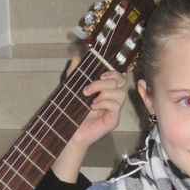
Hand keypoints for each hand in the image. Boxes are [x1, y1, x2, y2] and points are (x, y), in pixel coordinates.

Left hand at [51, 55, 126, 182]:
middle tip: (87, 89)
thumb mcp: (72, 89)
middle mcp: (112, 98)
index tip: (100, 74)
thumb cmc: (72, 112)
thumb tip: (77, 57)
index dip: (113, 72)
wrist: (69, 132)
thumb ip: (75, 73)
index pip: (118, 76)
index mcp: (105, 90)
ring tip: (90, 100)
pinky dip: (104, 103)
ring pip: (120, 93)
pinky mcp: (113, 119)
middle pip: (120, 82)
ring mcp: (114, 109)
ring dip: (104, 93)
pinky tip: (93, 107)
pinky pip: (116, 106)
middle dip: (102, 83)